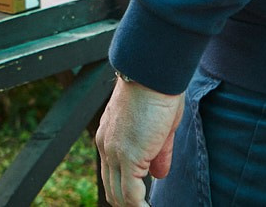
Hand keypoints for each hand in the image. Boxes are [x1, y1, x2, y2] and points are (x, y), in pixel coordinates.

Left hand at [95, 73, 183, 205]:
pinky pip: (131, 195)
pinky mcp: (129, 157)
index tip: (140, 200)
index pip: (111, 174)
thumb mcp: (160, 127)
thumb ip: (158, 152)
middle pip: (111, 189)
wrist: (153, 72)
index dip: (125, 191)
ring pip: (118, 195)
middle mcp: (106, 147)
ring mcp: (115, 153)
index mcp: (109, 137)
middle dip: (128, 203)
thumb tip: (159, 175)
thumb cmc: (158, 91)